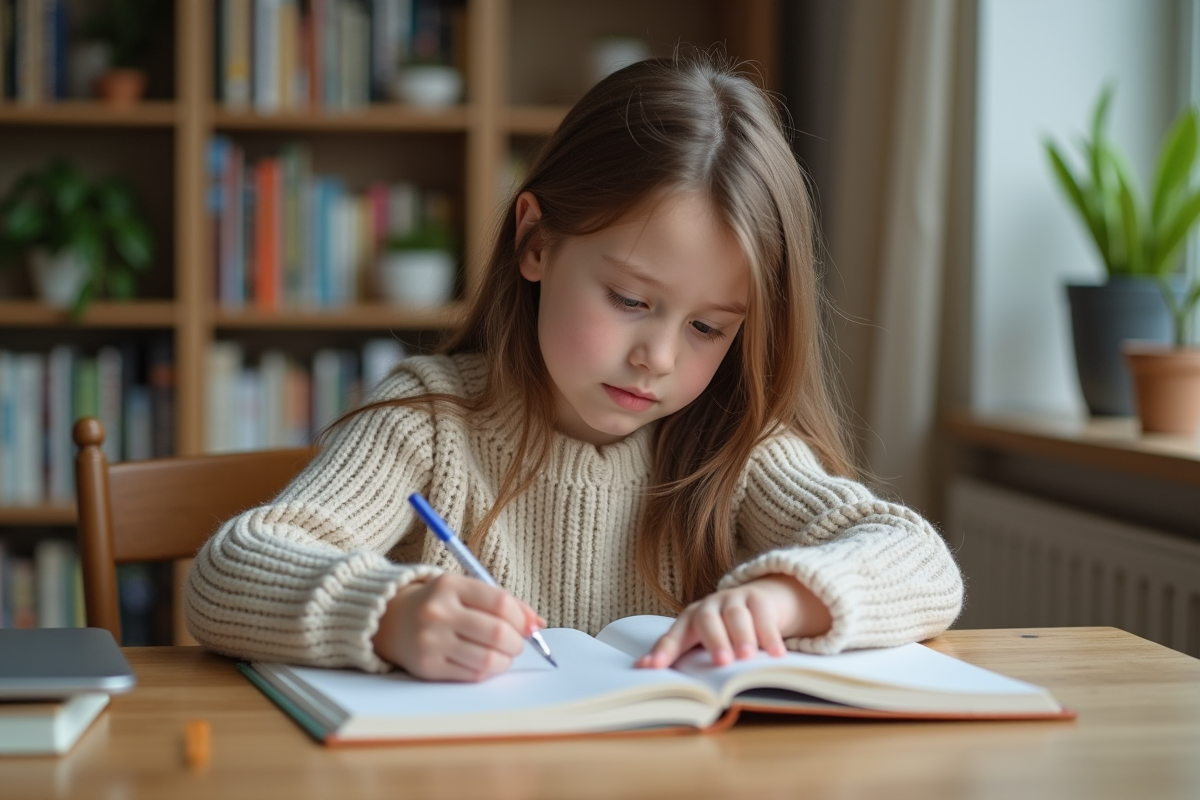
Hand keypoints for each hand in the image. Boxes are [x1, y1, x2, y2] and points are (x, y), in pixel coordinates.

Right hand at [372, 573, 544, 681]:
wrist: (389, 620)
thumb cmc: (438, 603)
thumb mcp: (465, 590)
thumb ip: (502, 602)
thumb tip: (538, 623)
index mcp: (449, 586)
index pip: (501, 603)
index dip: (521, 618)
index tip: (526, 626)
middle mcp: (438, 613)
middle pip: (497, 634)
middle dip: (517, 643)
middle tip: (517, 644)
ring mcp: (431, 641)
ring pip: (488, 660)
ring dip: (505, 660)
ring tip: (502, 654)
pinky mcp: (427, 667)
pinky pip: (471, 675)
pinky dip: (486, 671)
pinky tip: (483, 662)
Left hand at [635, 574, 830, 668]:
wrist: (756, 601)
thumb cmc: (723, 632)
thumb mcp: (705, 644)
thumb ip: (690, 661)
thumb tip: (671, 688)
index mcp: (688, 621)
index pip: (674, 636)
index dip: (664, 651)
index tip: (652, 667)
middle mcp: (708, 607)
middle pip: (707, 621)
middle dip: (713, 641)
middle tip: (721, 662)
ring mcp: (733, 600)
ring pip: (736, 616)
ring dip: (741, 637)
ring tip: (747, 657)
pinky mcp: (758, 598)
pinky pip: (764, 615)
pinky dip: (770, 635)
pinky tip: (776, 653)